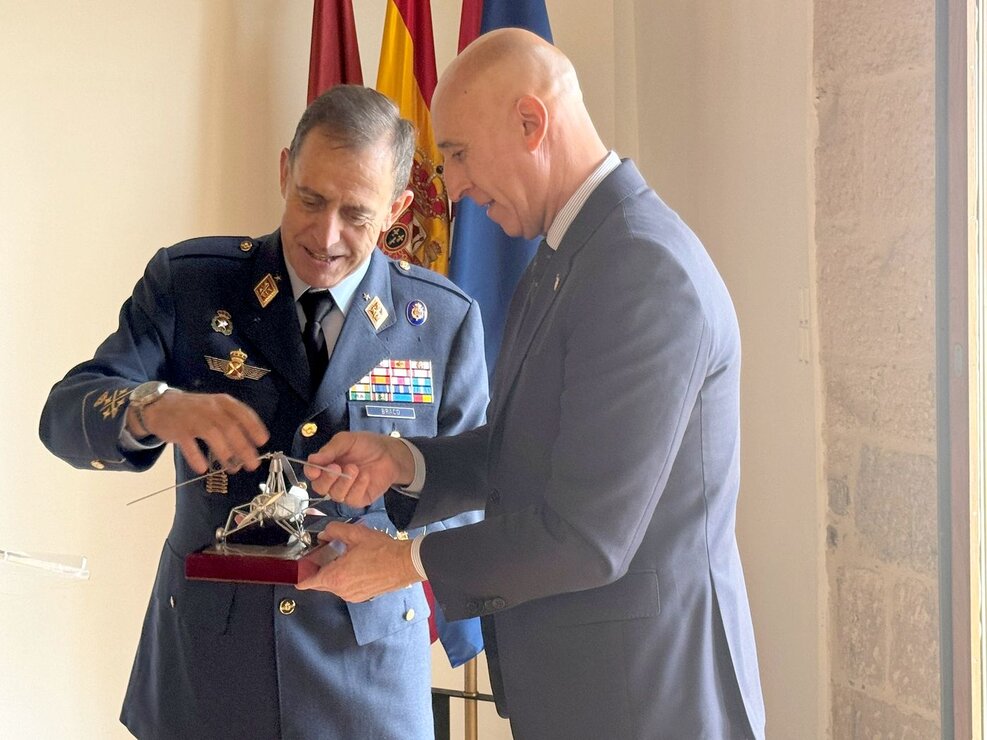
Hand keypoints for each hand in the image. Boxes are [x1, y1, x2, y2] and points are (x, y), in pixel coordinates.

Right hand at [127, 391, 268, 473]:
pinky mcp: (178, 430)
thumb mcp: (216, 408)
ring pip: (212, 435)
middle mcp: (210, 408)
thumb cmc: (196, 411)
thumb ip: (233, 421)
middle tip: (252, 464)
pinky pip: (189, 444)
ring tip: (233, 468)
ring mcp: (193, 418)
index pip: (243, 413)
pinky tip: (203, 469)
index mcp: (223, 402)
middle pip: (230, 427)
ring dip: (225, 453)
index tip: (262, 442)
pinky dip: (196, 457)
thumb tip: (252, 444)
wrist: (161, 406)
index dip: (254, 427)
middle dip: (243, 448)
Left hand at [296, 521, 420, 600]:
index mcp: (335, 577)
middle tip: (325, 554)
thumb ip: (334, 531)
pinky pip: (346, 588)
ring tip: (344, 557)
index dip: (301, 576)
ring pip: (334, 585)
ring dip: (334, 573)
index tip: (299, 570)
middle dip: (319, 570)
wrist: (404, 563)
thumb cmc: (382, 550)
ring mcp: (352, 595)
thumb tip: (325, 533)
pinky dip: (345, 578)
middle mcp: (341, 590)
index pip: (308, 582)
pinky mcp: (362, 596)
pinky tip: (355, 565)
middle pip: (321, 583)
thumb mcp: (355, 534)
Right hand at [304, 431, 413, 507]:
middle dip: (327, 479)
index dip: (311, 472)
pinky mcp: (359, 499)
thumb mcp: (347, 440)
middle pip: (320, 487)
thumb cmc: (367, 445)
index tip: (316, 469)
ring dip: (345, 482)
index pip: (311, 472)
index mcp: (326, 465)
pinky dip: (358, 487)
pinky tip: (365, 476)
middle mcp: (333, 480)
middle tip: (337, 467)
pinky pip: (351, 499)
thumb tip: (312, 459)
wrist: (390, 453)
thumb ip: (330, 450)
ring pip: (335, 495)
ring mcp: (345, 491)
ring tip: (355, 468)